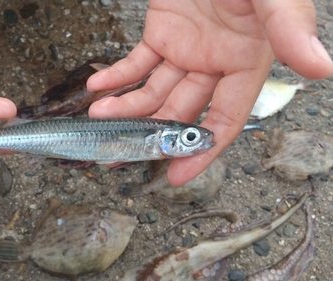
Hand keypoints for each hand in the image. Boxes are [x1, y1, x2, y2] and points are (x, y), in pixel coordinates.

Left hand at [87, 0, 332, 185]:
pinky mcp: (161, 32)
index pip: (224, 119)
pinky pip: (136, 62)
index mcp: (245, 64)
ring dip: (125, 107)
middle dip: (149, 135)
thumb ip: (289, 28)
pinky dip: (117, 75)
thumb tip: (320, 68)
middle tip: (119, 153)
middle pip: (180, 112)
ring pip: (154, 91)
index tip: (176, 176)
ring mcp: (186, 50)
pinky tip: (98, 87)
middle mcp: (214, 64)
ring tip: (99, 117)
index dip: (201, 150)